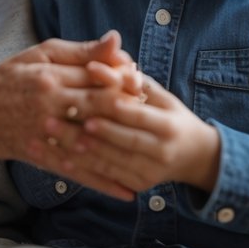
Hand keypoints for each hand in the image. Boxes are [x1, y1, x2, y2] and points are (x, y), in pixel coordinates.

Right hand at [0, 31, 138, 197]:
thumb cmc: (10, 79)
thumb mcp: (41, 54)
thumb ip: (81, 50)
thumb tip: (117, 40)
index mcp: (53, 77)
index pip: (101, 77)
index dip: (125, 79)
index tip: (139, 81)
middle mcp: (52, 107)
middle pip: (103, 108)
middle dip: (130, 110)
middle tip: (149, 112)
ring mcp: (50, 136)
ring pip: (96, 145)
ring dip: (125, 150)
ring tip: (150, 151)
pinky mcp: (47, 159)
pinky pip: (82, 173)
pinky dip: (106, 183)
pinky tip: (128, 191)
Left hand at [46, 76, 220, 194]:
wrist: (195, 156)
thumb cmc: (171, 116)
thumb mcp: (159, 95)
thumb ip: (131, 80)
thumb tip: (101, 63)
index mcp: (168, 124)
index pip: (135, 115)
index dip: (109, 107)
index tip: (82, 96)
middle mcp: (162, 150)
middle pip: (121, 140)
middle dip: (88, 130)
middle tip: (53, 119)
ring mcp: (151, 171)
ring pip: (112, 161)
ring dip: (80, 150)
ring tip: (53, 137)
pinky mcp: (140, 184)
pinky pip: (110, 177)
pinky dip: (86, 168)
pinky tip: (64, 158)